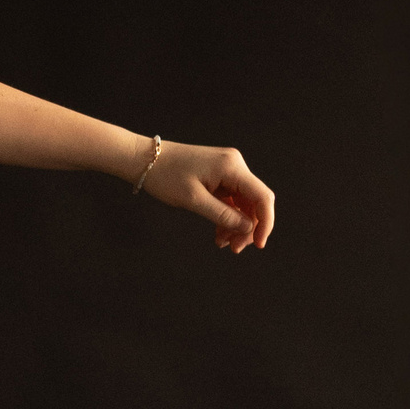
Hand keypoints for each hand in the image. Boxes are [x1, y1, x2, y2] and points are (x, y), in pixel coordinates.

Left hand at [140, 139, 274, 252]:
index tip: (258, 244)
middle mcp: (234, 165)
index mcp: (232, 167)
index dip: (265, 222)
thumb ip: (223, 215)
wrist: (144, 159)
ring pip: (243, 203)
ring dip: (236, 225)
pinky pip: (231, 199)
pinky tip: (219, 233)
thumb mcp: (193, 200)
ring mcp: (227, 170)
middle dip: (248, 227)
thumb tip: (247, 228)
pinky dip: (227, 216)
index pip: (262, 196)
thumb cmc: (165, 176)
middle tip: (234, 248)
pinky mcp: (218, 176)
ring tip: (222, 243)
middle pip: (254, 201)